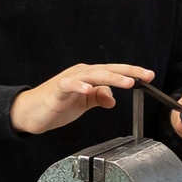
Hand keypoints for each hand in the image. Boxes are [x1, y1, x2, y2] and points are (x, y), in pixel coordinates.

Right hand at [11, 63, 150, 134]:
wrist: (32, 112)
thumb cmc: (57, 104)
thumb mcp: (84, 103)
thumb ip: (98, 98)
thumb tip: (113, 99)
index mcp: (89, 75)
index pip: (114, 72)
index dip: (132, 73)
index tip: (149, 76)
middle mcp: (81, 73)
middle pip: (108, 70)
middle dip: (128, 73)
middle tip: (145, 76)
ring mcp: (69, 80)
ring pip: (93, 75)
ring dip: (111, 78)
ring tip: (128, 83)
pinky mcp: (58, 89)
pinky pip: (69, 85)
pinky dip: (80, 86)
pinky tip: (89, 89)